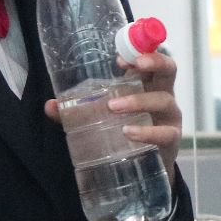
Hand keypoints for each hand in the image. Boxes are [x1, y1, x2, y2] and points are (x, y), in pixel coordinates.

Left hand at [44, 51, 182, 177]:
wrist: (144, 168)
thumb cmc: (125, 132)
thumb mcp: (103, 118)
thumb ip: (78, 112)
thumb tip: (50, 106)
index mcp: (147, 84)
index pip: (149, 59)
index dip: (140, 52)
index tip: (118, 58)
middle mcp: (162, 95)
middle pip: (169, 69)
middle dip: (155, 62)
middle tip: (136, 65)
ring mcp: (170, 117)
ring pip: (163, 100)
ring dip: (138, 100)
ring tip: (114, 107)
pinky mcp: (171, 139)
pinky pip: (165, 133)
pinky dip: (146, 132)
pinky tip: (129, 133)